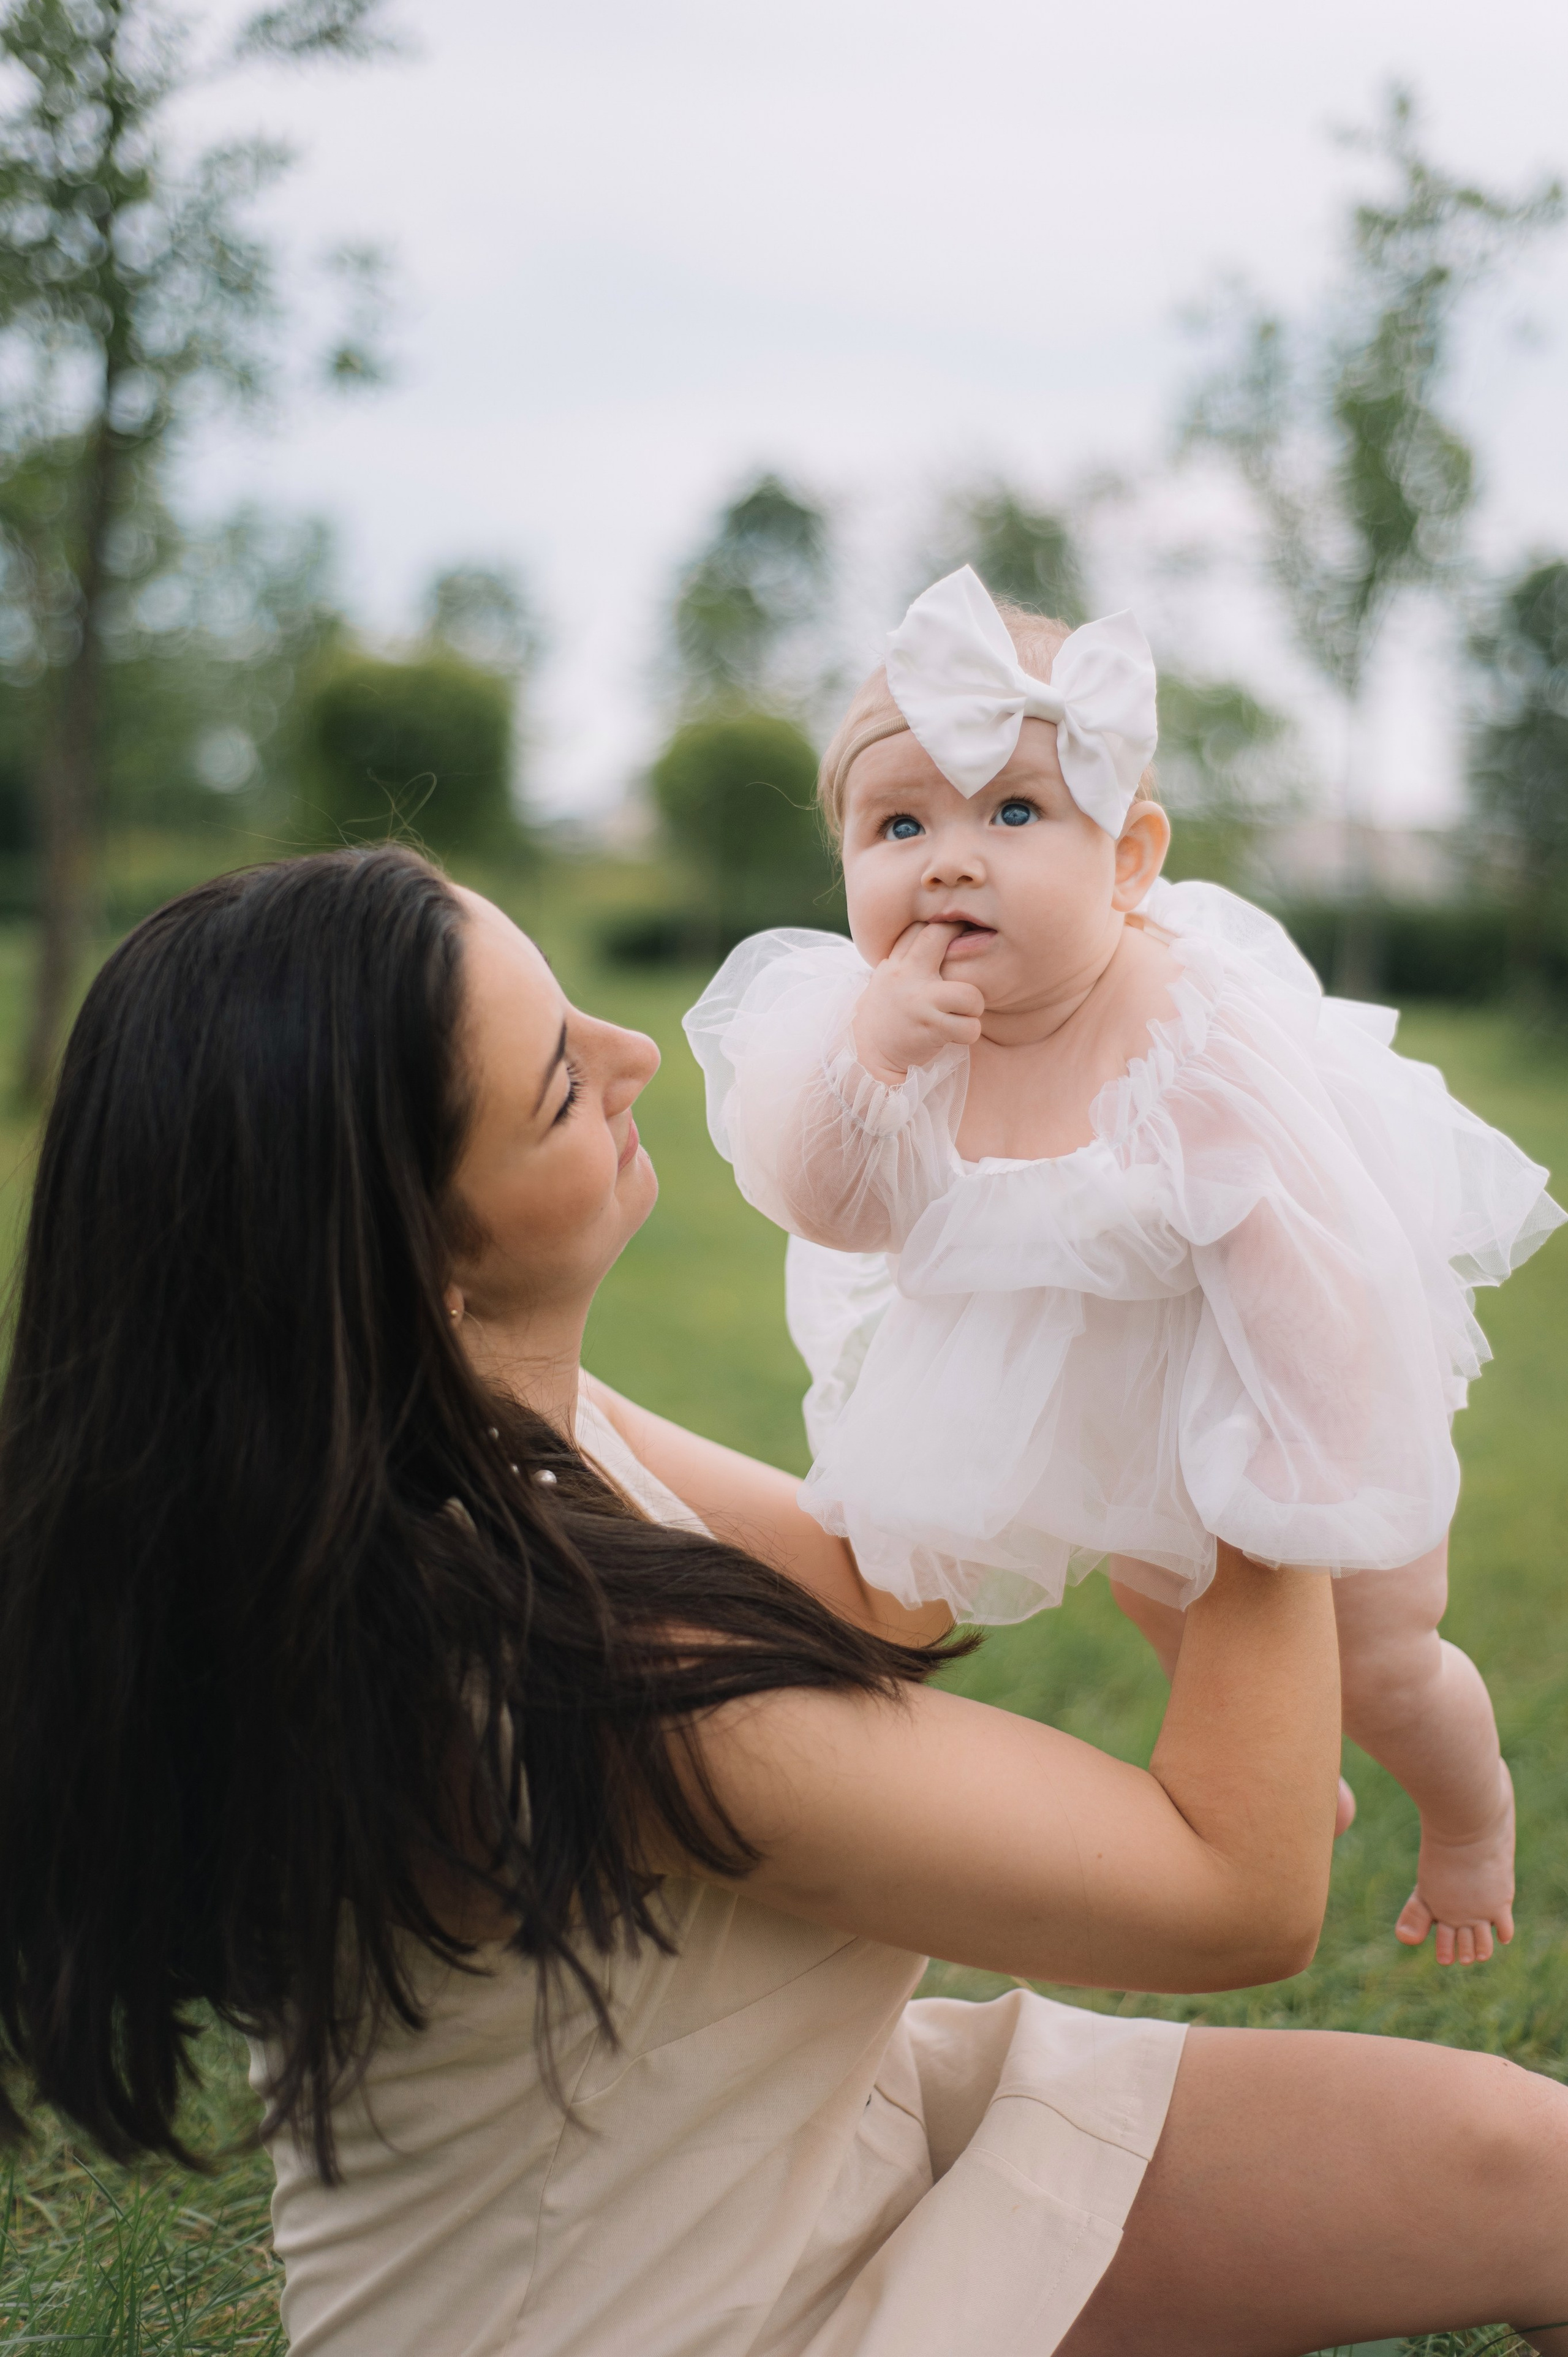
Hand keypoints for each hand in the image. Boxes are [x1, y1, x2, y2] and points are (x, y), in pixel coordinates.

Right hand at [852, 922, 983, 1084]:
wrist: (866, 1057)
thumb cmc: (886, 1017)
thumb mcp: (888, 981)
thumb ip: (907, 959)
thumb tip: (938, 933)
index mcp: (895, 963)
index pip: (920, 927)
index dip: (944, 926)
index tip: (957, 936)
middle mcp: (905, 975)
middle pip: (939, 935)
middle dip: (963, 941)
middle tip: (967, 964)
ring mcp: (919, 1000)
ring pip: (970, 993)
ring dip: (973, 1007)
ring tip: (961, 1015)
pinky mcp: (930, 1027)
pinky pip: (970, 1027)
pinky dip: (968, 1034)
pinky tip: (954, 1036)